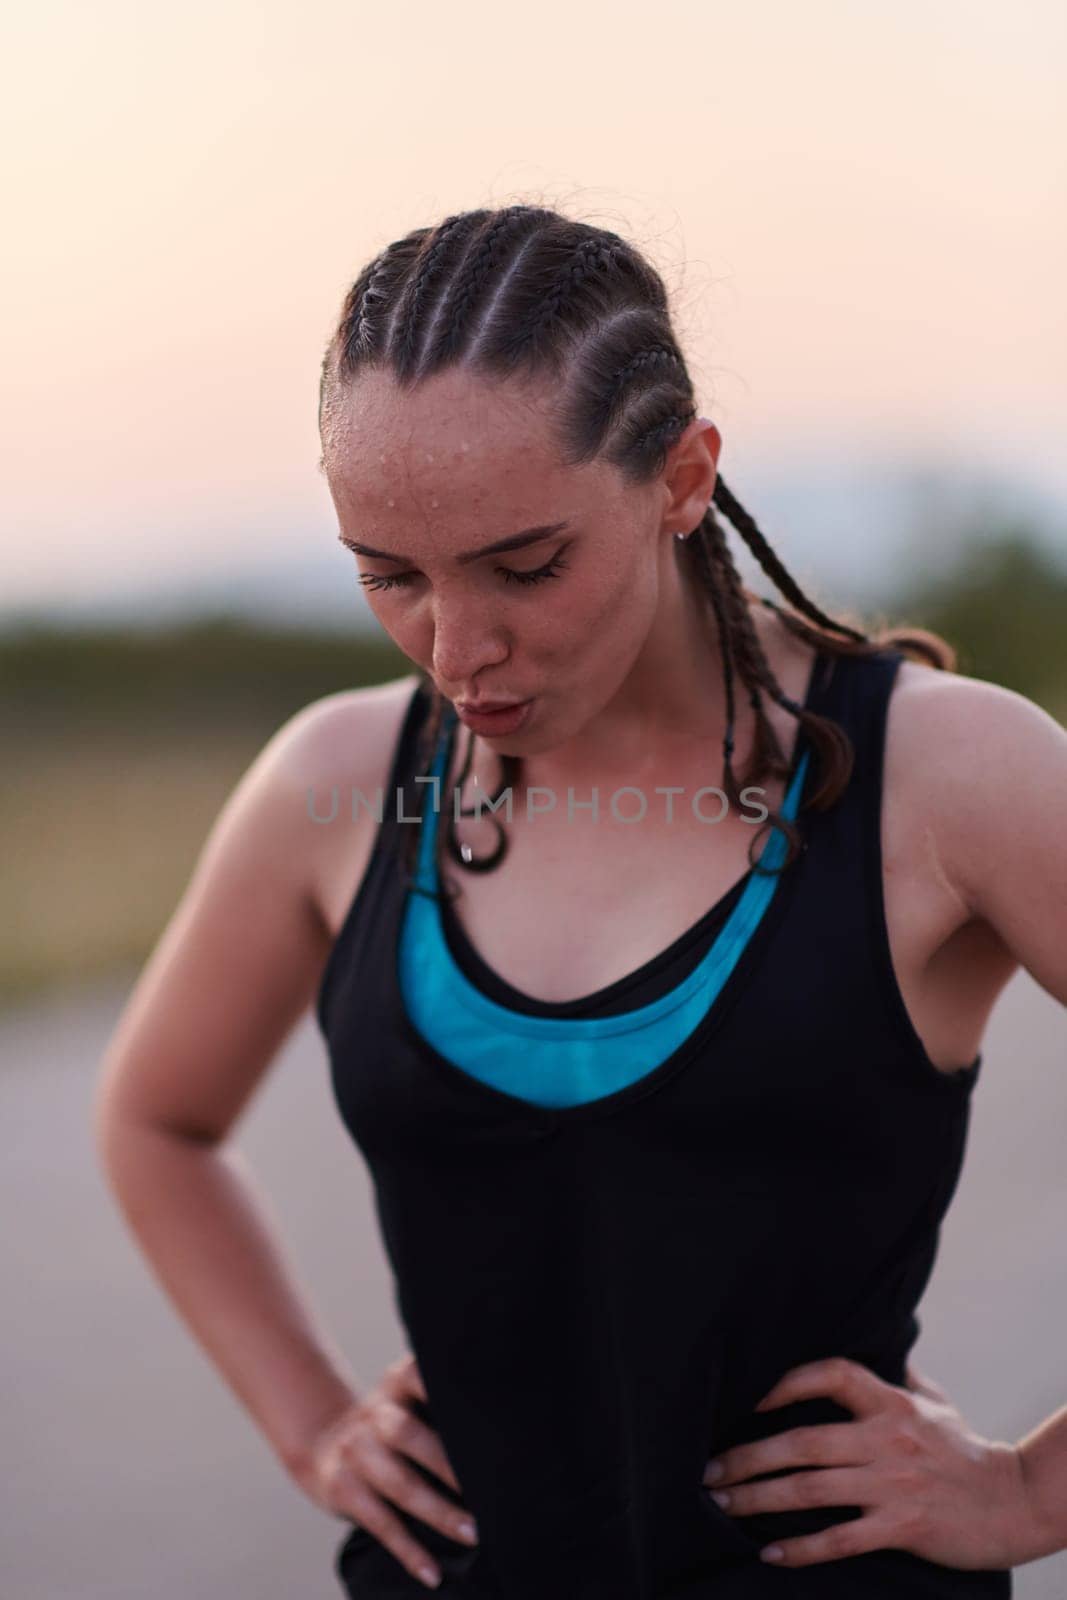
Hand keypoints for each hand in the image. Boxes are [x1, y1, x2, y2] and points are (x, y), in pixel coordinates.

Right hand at [293, 1351, 477, 1589]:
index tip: (477, 1403)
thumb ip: (443, 1406)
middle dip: (449, 1465)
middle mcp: (375, 1414)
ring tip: (472, 1534)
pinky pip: (381, 1523)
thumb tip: (507, 1432)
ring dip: (439, 1512)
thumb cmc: (390, 1427)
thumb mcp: (407, 1400)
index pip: (418, 1373)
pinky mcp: (342, 1489)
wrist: (324, 1444)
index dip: (439, 1382)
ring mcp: (355, 1451)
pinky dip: (409, 1551)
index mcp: (397, 1384)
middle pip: (409, 1435)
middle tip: (488, 1491)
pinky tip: (432, 1572)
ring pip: (400, 1485)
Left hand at [701, 1356, 1037, 1570]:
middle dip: (748, 1455)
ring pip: (811, 1489)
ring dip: (759, 1497)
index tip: (747, 1399)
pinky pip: (841, 1539)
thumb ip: (897, 1374)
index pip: (832, 1373)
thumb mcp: (934, 1401)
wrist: (1013, 1502)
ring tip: (723, 1504)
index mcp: (892, 1401)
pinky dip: (802, 1548)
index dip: (786, 1381)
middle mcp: (887, 1438)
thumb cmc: (966, 1450)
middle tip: (709, 1471)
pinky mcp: (902, 1527)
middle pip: (803, 1441)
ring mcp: (893, 1484)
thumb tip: (878, 1342)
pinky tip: (771, 1553)